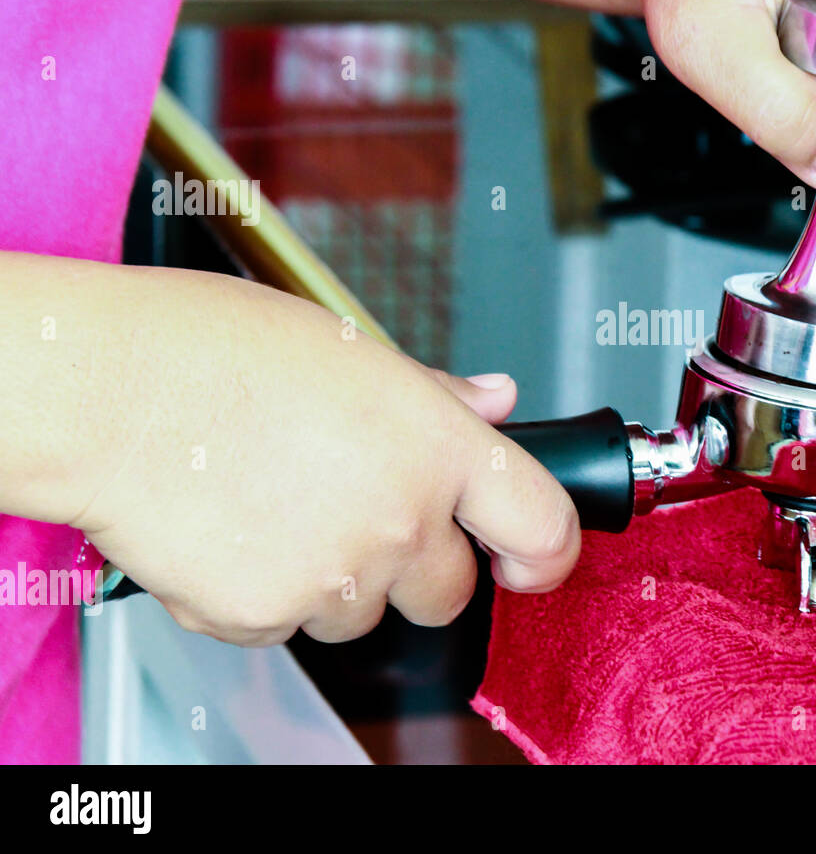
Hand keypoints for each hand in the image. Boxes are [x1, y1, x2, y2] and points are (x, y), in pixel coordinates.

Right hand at [69, 268, 578, 645]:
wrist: (107, 390)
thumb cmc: (218, 351)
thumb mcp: (352, 350)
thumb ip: (437, 395)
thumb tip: (498, 402)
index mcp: (437, 446)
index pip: (543, 527)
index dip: (547, 552)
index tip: (532, 558)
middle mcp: (401, 520)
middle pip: (450, 592)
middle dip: (417, 566)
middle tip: (359, 510)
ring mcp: (335, 578)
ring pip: (364, 615)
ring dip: (337, 581)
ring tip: (276, 505)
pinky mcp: (266, 617)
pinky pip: (287, 626)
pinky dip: (267, 594)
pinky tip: (234, 530)